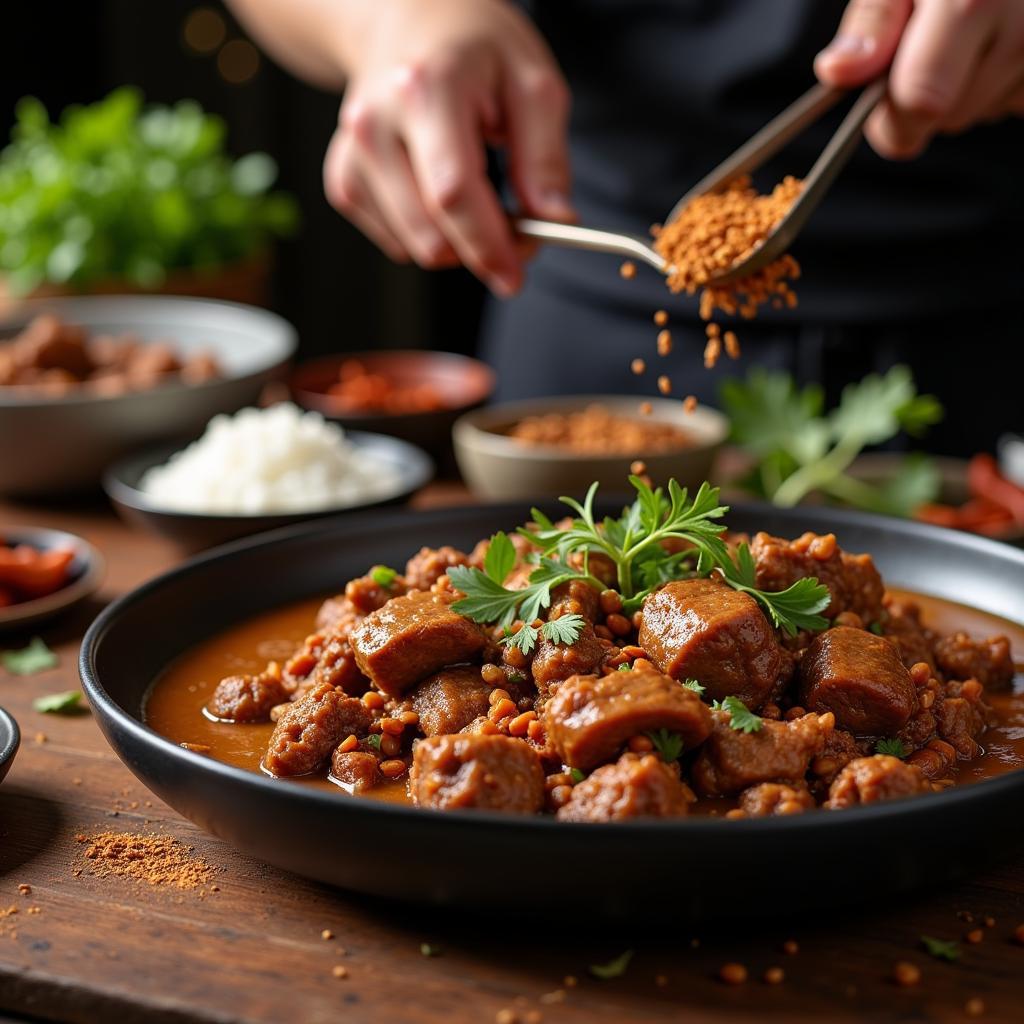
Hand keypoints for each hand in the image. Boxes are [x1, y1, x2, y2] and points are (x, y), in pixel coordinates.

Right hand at [323, 0, 572, 295]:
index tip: (516, 276)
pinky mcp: (344, 179)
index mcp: (426, 90)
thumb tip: (553, 220)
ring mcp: (352, 153)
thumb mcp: (532, 83)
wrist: (407, 20)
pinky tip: (439, 191)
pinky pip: (394, 241)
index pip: (453, 194)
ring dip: (456, 243)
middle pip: (429, 233)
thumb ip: (546, 157)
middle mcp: (375, 123)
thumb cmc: (475, 49)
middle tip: (517, 229)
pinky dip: (428, 234)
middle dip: (480, 249)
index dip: (488, 246)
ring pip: (412, 246)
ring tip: (480, 198)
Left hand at [815, 0, 1023, 158]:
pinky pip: (1005, 106)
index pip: (921, 102)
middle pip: (945, 118)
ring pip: (975, 114)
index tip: (878, 100)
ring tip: (969, 31)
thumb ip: (873, 21)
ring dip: (958, 89)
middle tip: (930, 41)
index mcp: (971, 1)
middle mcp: (1018, 34)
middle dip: (922, 97)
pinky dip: (991, 85)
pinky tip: (993, 41)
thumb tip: (838, 72)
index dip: (891, 116)